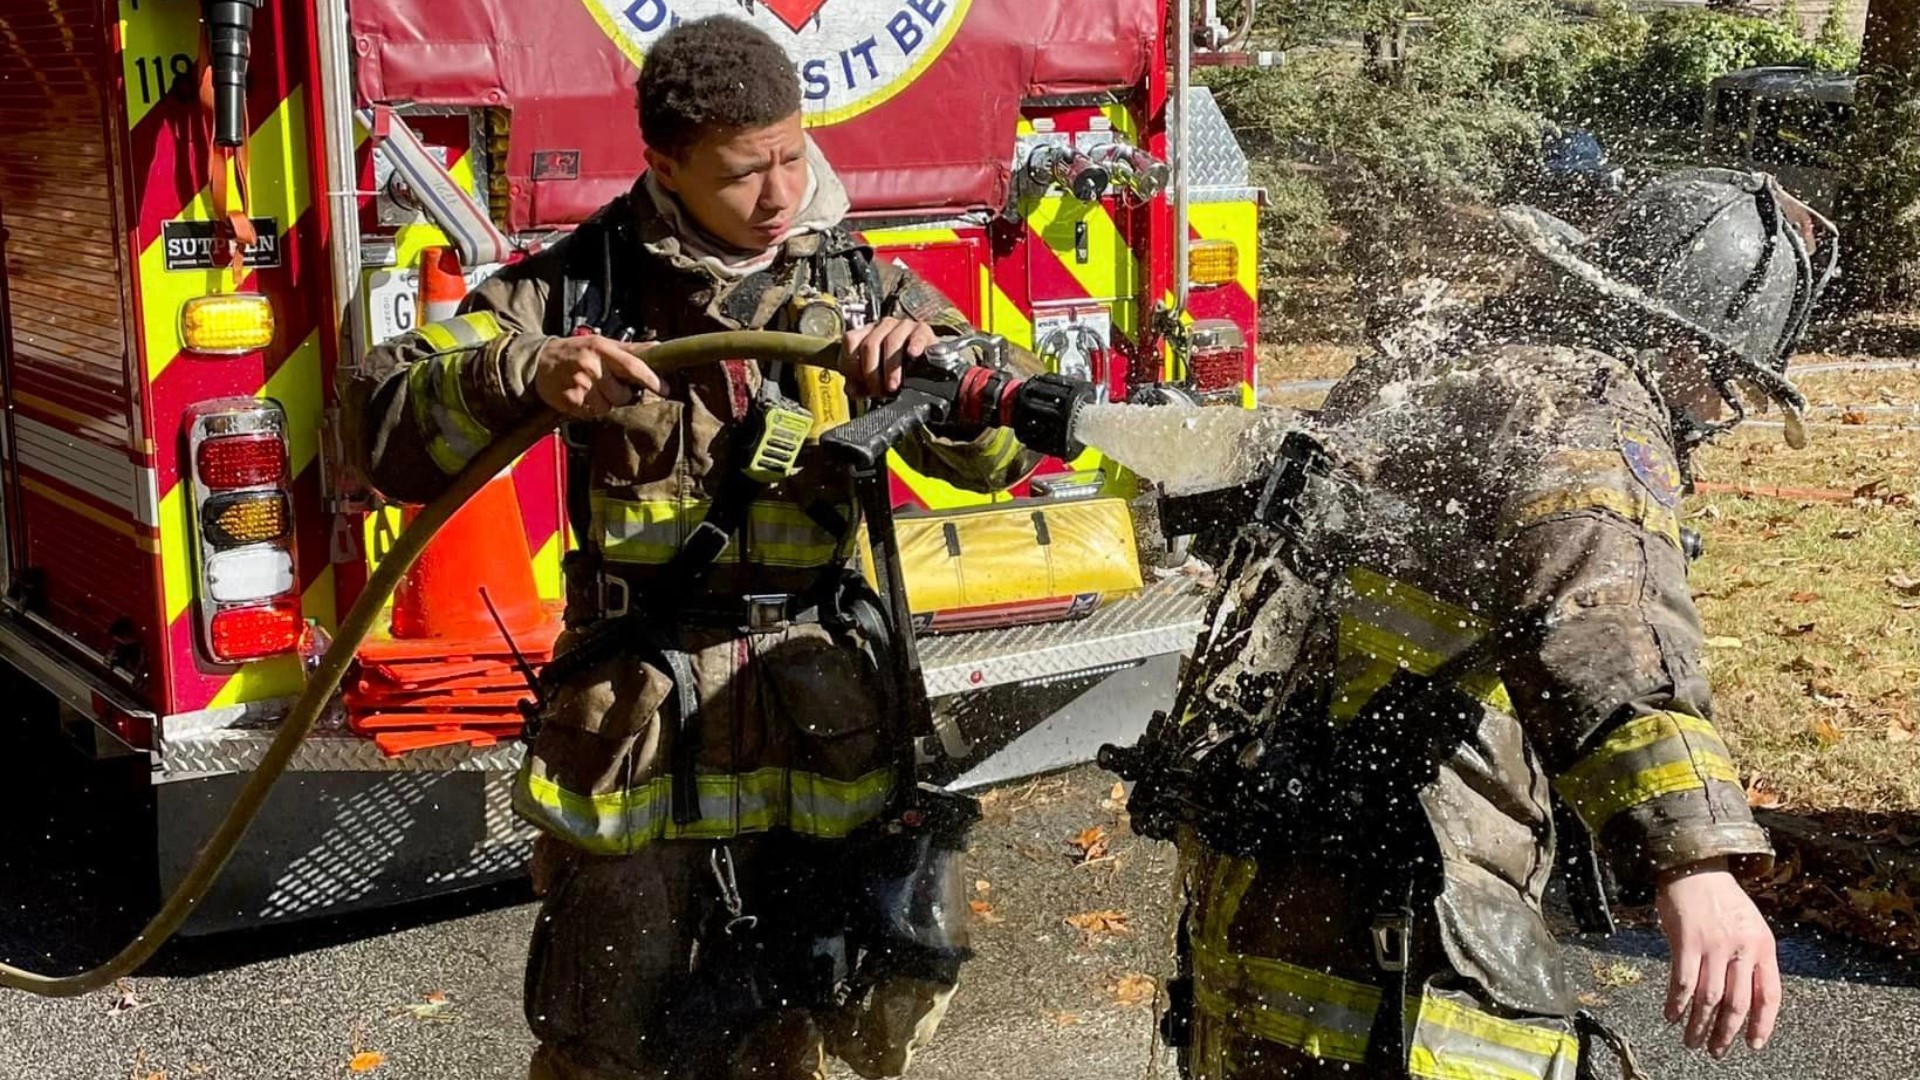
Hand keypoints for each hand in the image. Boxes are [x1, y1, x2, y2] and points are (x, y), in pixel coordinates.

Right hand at [533, 335, 663, 419]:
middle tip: (609, 384)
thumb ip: (630, 349)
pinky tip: (583, 395)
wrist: (538, 362)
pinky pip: (593, 413)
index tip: (665, 389)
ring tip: (593, 389)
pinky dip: (592, 408)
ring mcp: (580, 385)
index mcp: (601, 349)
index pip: (633, 366)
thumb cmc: (575, 351)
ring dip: (606, 402)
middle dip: (621, 394)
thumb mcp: (601, 343)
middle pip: (622, 394)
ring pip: (608, 407)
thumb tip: (659, 347)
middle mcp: (591, 367)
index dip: (651, 380)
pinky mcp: (570, 401)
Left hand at [842, 317, 938, 398]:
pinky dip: (914, 345)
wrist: (927, 369)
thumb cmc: (897, 372)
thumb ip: (859, 385)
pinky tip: (913, 355)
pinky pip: (916, 335)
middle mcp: (882, 326)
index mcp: (865, 334)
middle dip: (872, 373)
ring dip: (891, 368)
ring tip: (893, 386)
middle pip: (869, 345)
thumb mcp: (874, 381)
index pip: (850, 341)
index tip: (861, 385)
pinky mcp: (922, 330)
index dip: (853, 366)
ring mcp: (902, 325)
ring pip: (891, 342)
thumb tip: (852, 390)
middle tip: (879, 391)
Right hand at [1655, 858, 1779, 1057]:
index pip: (1769, 995)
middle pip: (1737, 1003)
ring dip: (1699, 1025)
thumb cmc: (1719, 897)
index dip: (1762, 1024)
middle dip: (1726, 1033)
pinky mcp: (1686, 941)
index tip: (1753, 1044)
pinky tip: (1671, 1015)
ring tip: (1692, 1041)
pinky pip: (1682, 982)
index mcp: (1763, 945)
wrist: (1693, 866)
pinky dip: (1676, 1003)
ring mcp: (1714, 945)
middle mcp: (1742, 948)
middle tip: (1716, 1051)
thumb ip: (1749, 957)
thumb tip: (1743, 997)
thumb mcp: (1748, 924)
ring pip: (1709, 999)